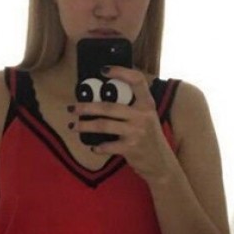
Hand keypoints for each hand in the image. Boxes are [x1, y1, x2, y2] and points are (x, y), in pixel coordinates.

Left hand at [70, 66, 175, 182]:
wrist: (160, 163)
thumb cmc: (149, 138)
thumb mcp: (147, 118)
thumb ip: (133, 107)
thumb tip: (104, 96)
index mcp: (147, 104)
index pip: (137, 80)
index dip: (121, 72)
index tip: (103, 70)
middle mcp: (142, 116)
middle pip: (109, 107)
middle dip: (87, 107)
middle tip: (72, 108)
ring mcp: (136, 132)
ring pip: (104, 125)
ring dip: (85, 126)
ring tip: (74, 126)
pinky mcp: (130, 148)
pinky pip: (108, 146)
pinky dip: (98, 147)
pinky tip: (92, 147)